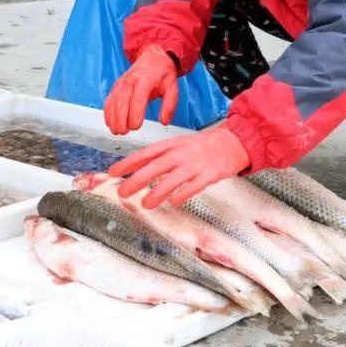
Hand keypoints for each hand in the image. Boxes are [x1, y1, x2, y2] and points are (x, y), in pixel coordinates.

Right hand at [104, 45, 178, 134]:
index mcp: (145, 80)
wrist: (153, 57)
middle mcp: (131, 81)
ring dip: (113, 117)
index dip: (135, 113)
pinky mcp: (116, 86)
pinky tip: (110, 123)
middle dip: (121, 118)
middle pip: (122, 101)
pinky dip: (108, 112)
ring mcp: (122, 83)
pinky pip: (109, 100)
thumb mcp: (172, 87)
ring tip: (117, 131)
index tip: (136, 126)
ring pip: (113, 101)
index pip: (138, 98)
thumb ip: (170, 105)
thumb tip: (164, 121)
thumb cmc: (162, 74)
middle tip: (124, 132)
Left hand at [107, 125, 250, 208]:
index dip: (128, 163)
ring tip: (145, 204)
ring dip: (157, 193)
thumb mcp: (178, 145)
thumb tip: (138, 170)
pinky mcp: (209, 176)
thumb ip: (160, 156)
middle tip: (121, 192)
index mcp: (171, 145)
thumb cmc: (202, 146)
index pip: (145, 153)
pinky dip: (182, 194)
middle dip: (136, 180)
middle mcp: (180, 154)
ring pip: (172, 179)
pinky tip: (173, 203)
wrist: (233, 142)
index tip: (112, 172)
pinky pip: (193, 186)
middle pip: (155, 167)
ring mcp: (195, 165)